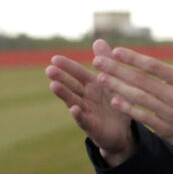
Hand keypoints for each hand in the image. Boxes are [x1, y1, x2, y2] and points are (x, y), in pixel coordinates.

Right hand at [45, 39, 134, 165]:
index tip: (54, 58)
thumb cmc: (117, 104)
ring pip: (74, 101)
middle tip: (49, 69)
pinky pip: (84, 120)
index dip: (68, 66)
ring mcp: (87, 112)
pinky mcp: (92, 127)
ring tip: (54, 85)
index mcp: (93, 86)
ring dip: (64, 94)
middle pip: (72, 86)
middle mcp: (86, 98)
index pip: (78, 74)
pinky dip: (79, 115)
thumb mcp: (115, 82)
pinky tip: (74, 109)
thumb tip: (97, 40)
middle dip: (61, 78)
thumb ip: (107, 62)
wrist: (123, 132)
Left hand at [93, 34, 172, 158]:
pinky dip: (128, 109)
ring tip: (101, 78)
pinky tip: (114, 100)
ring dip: (117, 87)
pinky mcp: (165, 128)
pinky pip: (143, 117)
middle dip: (117, 69)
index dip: (132, 58)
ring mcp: (169, 113)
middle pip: (140, 80)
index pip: (153, 66)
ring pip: (138, 97)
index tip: (115, 50)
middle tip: (97, 61)